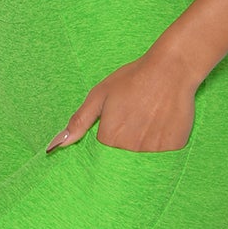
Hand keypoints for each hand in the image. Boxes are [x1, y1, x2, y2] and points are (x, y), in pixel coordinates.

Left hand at [45, 53, 195, 154]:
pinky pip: (164, 157)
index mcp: (110, 138)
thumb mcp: (100, 95)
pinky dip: (161, 145)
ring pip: (143, 160)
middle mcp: (131, 149)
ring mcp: (154, 150)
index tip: (117, 126)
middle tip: (135, 120)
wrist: (171, 69)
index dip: (108, 141)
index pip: (102, 155)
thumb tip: (54, 146)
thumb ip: (79, 122)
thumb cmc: (133, 78)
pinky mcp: (174, 148)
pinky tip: (162, 125)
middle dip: (125, 145)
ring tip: (149, 121)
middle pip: (123, 160)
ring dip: (143, 146)